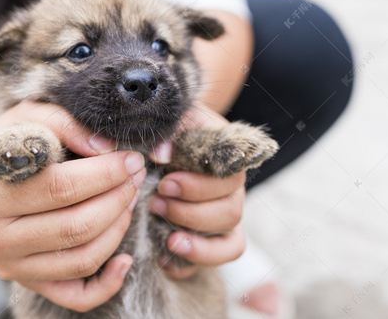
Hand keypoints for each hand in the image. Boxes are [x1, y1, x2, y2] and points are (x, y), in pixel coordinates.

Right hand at [0, 101, 145, 311]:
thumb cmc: (9, 143)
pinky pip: (77, 296)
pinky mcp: (29, 282)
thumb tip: (106, 147)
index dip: (105, 173)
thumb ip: (64, 124)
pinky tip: (126, 258)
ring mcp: (12, 266)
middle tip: (136, 175)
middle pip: (76, 226)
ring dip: (119, 228)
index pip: (60, 187)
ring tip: (131, 199)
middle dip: (118, 197)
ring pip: (83, 258)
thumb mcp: (27, 118)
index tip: (130, 158)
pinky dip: (108, 282)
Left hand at [148, 103, 246, 278]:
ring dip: (197, 244)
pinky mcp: (209, 242)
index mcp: (227, 159)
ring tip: (167, 238)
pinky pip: (212, 263)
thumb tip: (162, 153)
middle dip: (191, 213)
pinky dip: (190, 264)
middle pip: (232, 213)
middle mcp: (232, 192)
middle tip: (156, 204)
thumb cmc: (167, 132)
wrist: (161, 144)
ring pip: (230, 244)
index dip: (200, 186)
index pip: (231, 178)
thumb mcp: (168, 123)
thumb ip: (167, 131)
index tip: (166, 182)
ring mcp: (222, 220)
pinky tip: (165, 257)